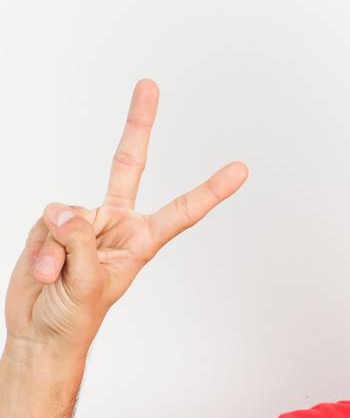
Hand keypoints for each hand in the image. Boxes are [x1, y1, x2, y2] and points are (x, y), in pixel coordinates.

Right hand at [4, 78, 248, 357]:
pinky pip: (43, 221)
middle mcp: (114, 225)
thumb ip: (79, 240)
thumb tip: (65, 210)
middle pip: (128, 164)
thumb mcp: (87, 283)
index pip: (181, 212)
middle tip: (149, 85)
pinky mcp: (52, 224)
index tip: (240, 170)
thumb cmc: (74, 320)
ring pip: (67, 211)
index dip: (210, 190)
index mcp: (139, 243)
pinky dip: (40, 249)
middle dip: (138, 124)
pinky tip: (44, 271)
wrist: (40, 332)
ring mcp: (82, 222)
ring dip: (56, 248)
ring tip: (58, 278)